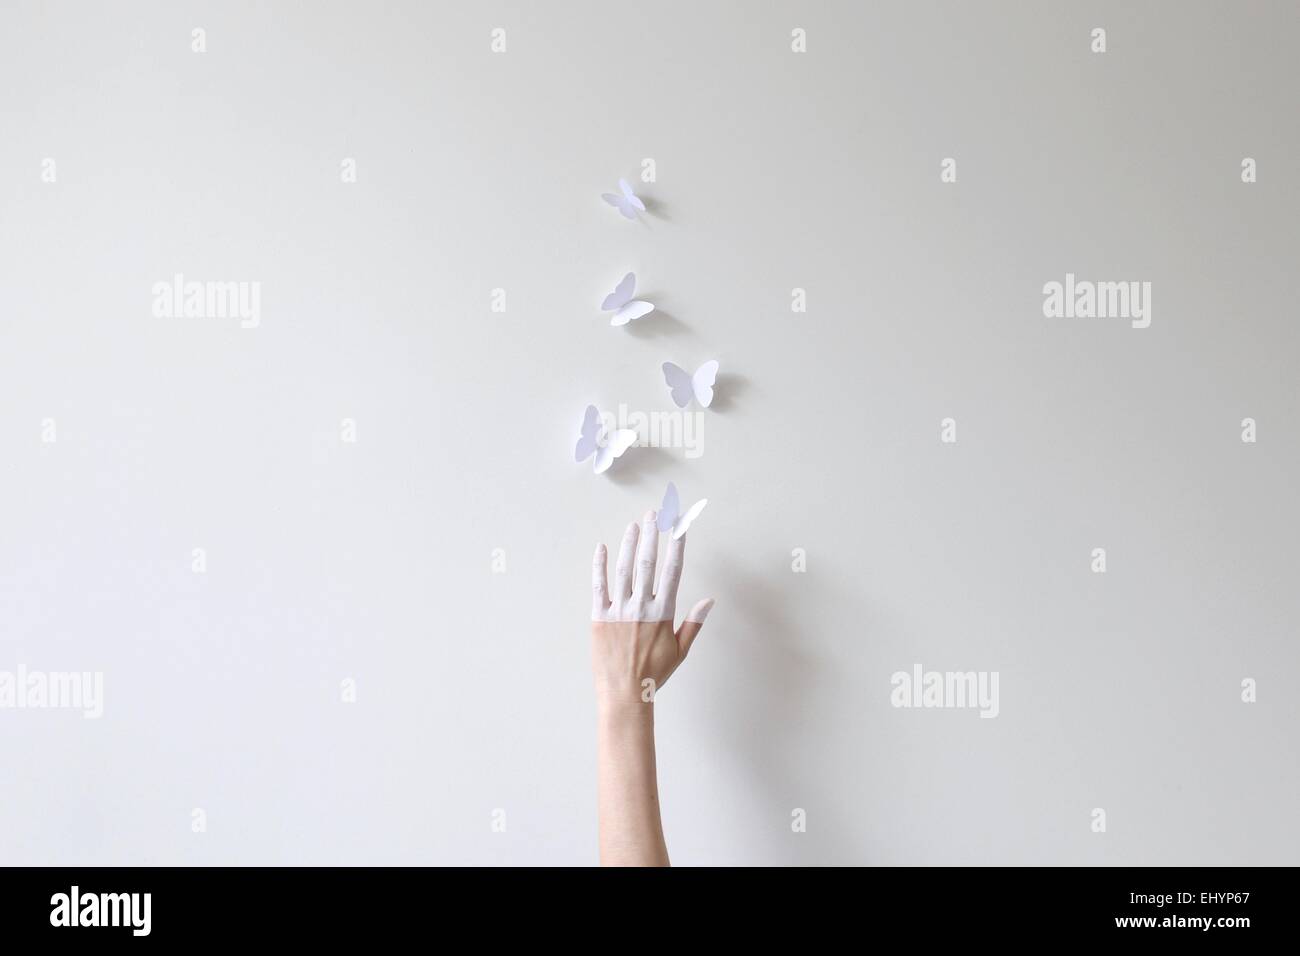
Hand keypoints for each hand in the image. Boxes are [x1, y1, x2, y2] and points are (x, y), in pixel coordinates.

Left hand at [590, 510, 714, 706]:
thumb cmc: (653, 675)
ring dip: (630, 543)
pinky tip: (602, 547)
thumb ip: (694, 623)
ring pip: (624, 569)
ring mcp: (619, 611)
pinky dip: (599, 565)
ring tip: (635, 524)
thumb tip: (709, 600)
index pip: (673, 571)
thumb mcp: (681, 650)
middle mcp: (641, 607)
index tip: (679, 527)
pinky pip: (598, 585)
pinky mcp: (599, 617)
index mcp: (663, 613)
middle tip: (654, 514)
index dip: (677, 546)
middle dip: (652, 535)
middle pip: (647, 562)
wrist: (623, 694)